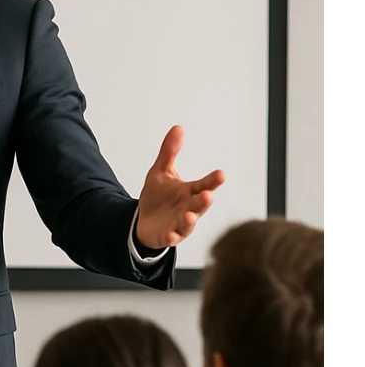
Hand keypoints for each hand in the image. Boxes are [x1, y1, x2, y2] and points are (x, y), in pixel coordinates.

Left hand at [136, 125, 224, 249]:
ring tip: (189, 216)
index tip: (221, 174)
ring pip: (188, 223)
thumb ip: (169, 152)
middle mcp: (189, 208)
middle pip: (199, 205)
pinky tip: (170, 235)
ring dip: (190, 220)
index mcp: (190, 192)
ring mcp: (179, 224)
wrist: (145, 220)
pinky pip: (171, 238)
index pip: (204, 185)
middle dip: (203, 201)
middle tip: (207, 195)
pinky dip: (172, 237)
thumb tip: (177, 127)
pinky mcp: (168, 236)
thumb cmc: (158, 196)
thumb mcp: (161, 171)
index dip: (212, 180)